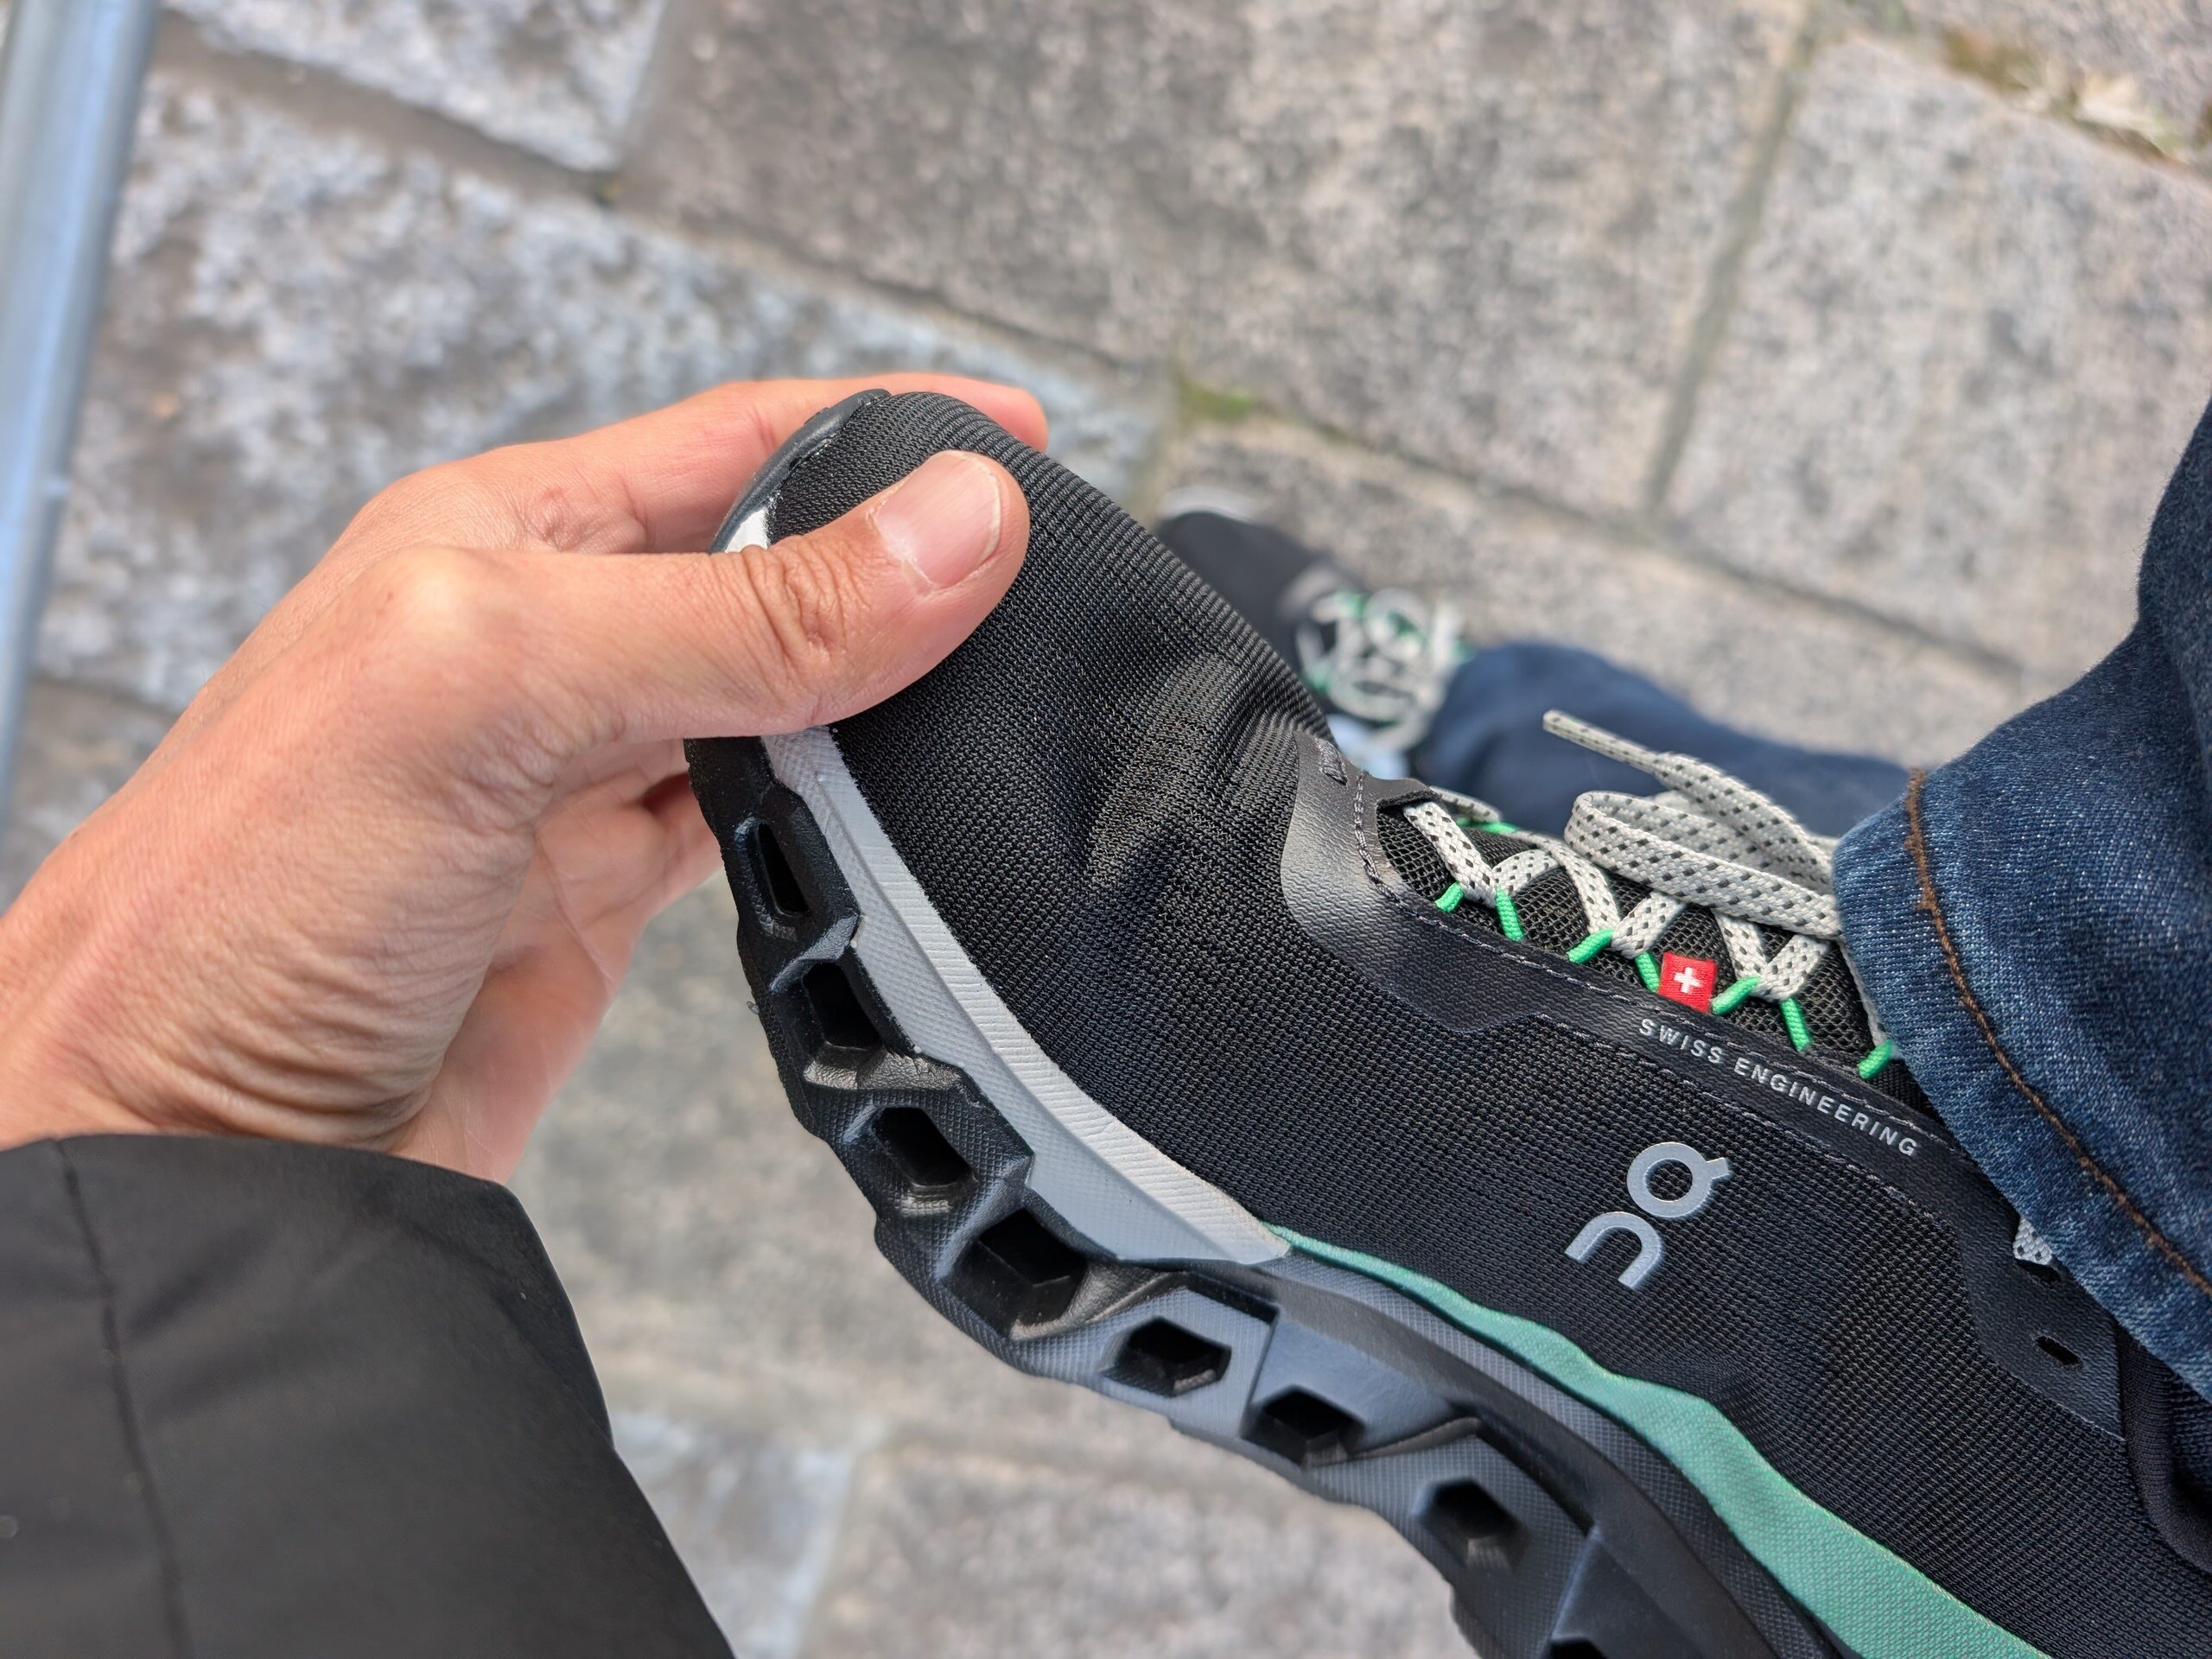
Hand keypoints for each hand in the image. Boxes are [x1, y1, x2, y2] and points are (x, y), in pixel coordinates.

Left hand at [0, 376, 1037, 1178]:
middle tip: (1042, 585)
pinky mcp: (602, 903)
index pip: (733, 443)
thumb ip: (739, 613)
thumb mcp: (497, 691)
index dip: (882, 429)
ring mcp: (577, 782)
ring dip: (887, 703)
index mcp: (495, 540)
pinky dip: (847, 827)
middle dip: (902, 568)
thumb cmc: (244, 901)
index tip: (1022, 441)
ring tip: (1007, 699)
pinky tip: (903, 825)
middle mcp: (543, 648)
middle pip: (771, 572)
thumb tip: (954, 527)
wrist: (178, 1157)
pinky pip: (764, 834)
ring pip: (782, 708)